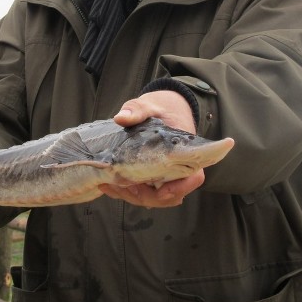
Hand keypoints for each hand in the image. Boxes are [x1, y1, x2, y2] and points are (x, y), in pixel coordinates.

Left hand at [101, 89, 201, 206]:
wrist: (161, 109)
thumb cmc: (160, 107)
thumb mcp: (149, 105)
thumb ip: (137, 109)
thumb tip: (120, 118)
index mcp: (186, 153)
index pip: (193, 178)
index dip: (180, 188)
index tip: (162, 191)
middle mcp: (179, 169)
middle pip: (170, 195)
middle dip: (145, 196)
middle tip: (120, 185)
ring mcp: (165, 175)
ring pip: (155, 197)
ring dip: (133, 196)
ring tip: (109, 186)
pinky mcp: (152, 177)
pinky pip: (144, 192)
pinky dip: (127, 192)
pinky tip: (107, 185)